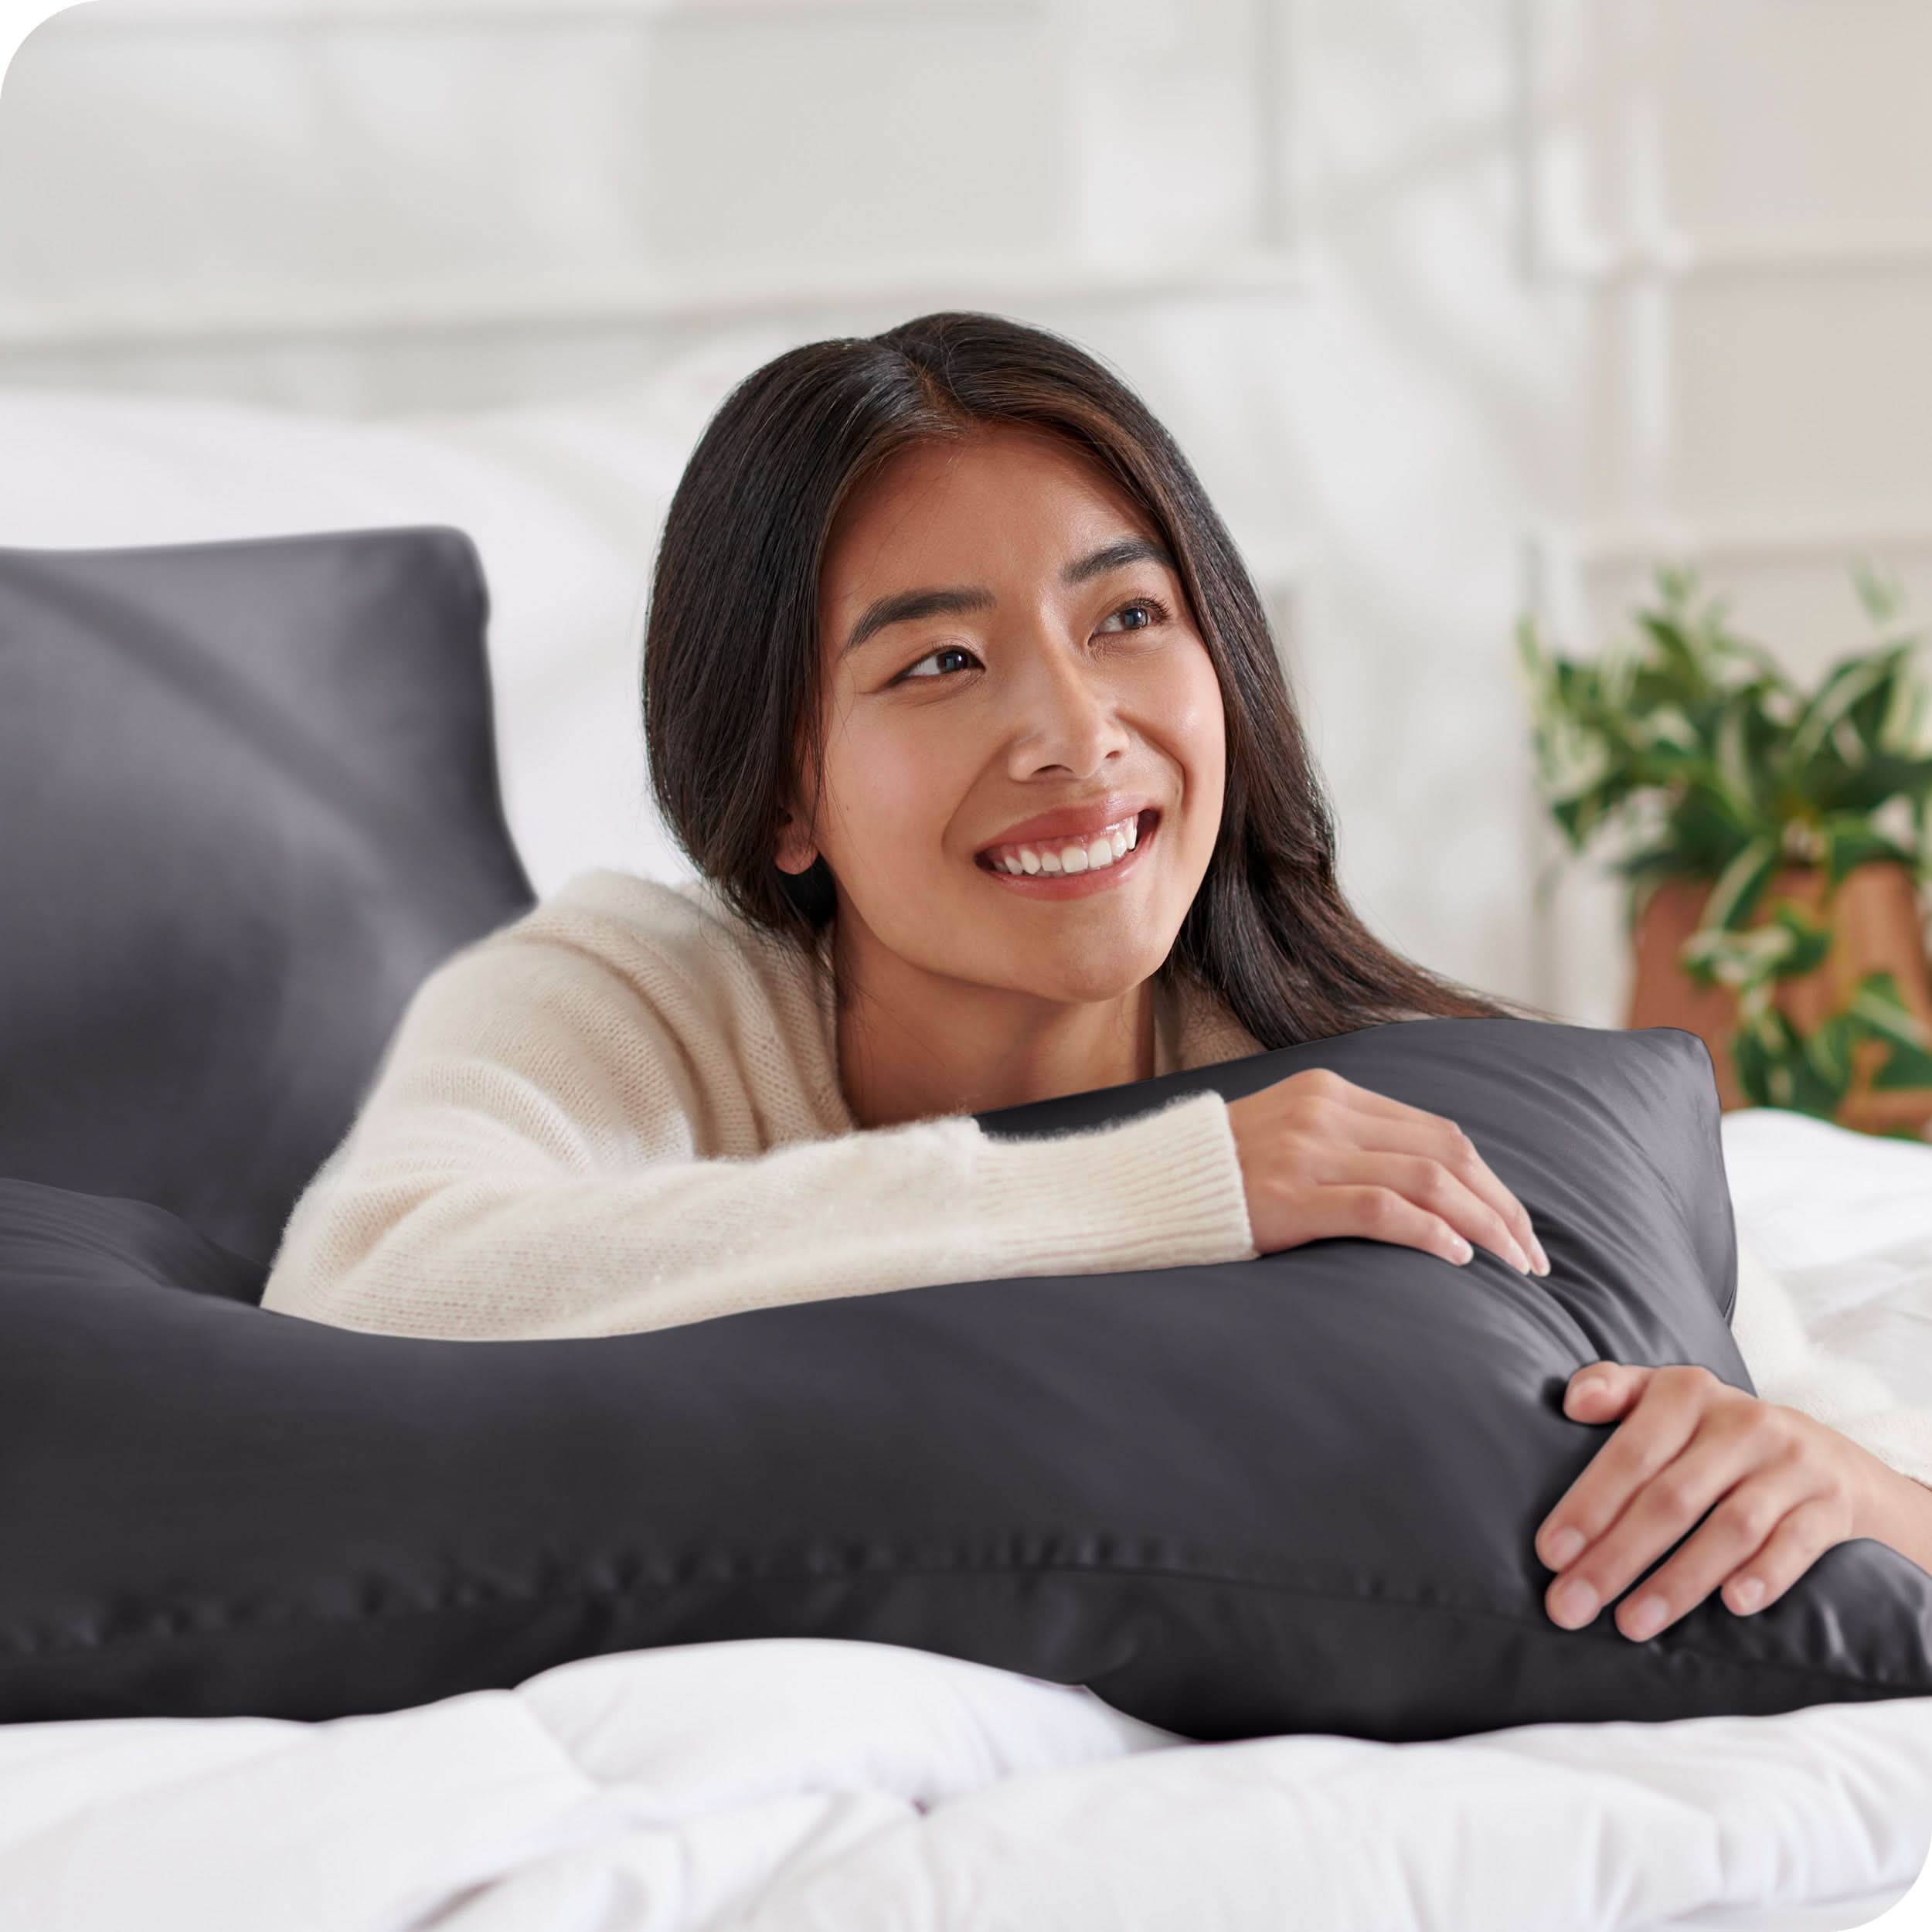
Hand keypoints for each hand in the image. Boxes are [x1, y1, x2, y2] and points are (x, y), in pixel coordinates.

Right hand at [1223, 1067, 1548, 1275]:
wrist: (1142, 1188)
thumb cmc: (1219, 1179)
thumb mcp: (1288, 1140)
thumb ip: (1347, 1148)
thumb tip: (1423, 1189)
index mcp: (1330, 1093)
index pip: (1438, 1131)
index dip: (1490, 1180)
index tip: (1517, 1224)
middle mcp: (1325, 1113)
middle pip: (1446, 1153)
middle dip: (1501, 1206)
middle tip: (1532, 1257)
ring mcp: (1307, 1151)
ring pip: (1427, 1179)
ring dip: (1483, 1225)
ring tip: (1512, 1264)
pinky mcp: (1290, 1195)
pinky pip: (1381, 1209)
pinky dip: (1430, 1232)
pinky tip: (1457, 1259)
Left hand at [1534, 1360, 1892, 1638]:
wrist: (1830, 1457)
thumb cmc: (1716, 1434)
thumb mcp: (1666, 1398)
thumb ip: (1615, 1389)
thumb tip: (1574, 1402)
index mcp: (1688, 1393)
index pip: (1630, 1453)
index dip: (1588, 1505)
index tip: (1550, 1555)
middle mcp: (1742, 1423)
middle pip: (1672, 1498)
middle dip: (1616, 1557)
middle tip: (1571, 1607)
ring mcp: (1791, 1465)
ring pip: (1730, 1528)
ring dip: (1678, 1581)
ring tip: (1630, 1624)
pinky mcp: (1831, 1506)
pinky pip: (1796, 1544)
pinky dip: (1765, 1575)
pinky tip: (1733, 1606)